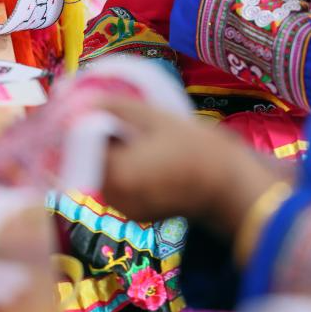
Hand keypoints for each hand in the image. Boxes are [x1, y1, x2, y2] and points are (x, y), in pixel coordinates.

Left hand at [98, 97, 276, 230]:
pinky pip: (120, 184)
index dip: (88, 120)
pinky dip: (127, 167)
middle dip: (101, 136)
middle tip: (127, 117)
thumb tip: (82, 99)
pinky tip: (151, 154)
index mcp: (115, 174)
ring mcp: (126, 209)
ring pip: (105, 171)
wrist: (229, 184)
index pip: (81, 142)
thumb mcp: (154, 118)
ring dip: (115, 151)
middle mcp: (114, 198)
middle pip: (90, 159)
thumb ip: (115, 106)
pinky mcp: (138, 213)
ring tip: (143, 135)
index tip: (102, 106)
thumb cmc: (196, 148)